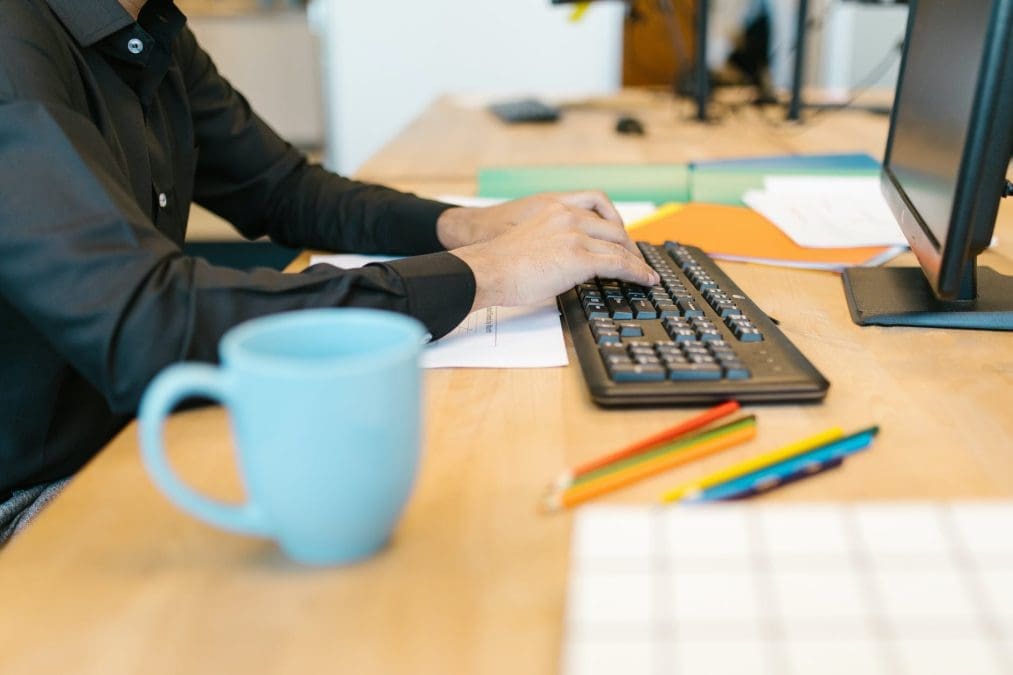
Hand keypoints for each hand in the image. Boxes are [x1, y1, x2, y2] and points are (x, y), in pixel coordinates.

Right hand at [450, 202, 658, 310]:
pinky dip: (637, 272)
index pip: (597, 206)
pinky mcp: (579, 257)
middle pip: (613, 227)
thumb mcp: (530, 236)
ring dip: (637, 261)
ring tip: (645, 273)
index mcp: (555, 207)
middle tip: (635, 260)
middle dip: (629, 245)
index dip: (615, 224)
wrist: (488, 270)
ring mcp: (575, 235)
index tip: (621, 238)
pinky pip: (619, 263)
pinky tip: (645, 280)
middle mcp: (568, 215)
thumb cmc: (500, 262)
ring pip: (620, 245)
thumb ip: (552, 238)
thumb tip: (564, 259)